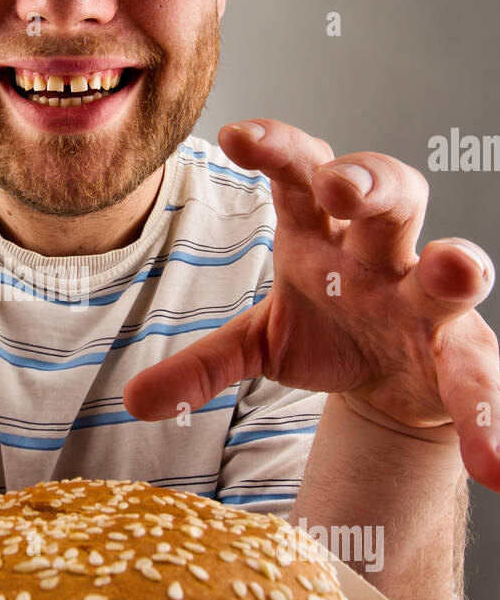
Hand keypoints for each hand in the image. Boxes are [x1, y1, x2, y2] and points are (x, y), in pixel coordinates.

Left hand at [123, 119, 499, 490]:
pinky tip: (492, 463)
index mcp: (320, 238)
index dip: (276, 149)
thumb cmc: (326, 332)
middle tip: (342, 188)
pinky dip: (489, 417)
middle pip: (388, 195)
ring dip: (453, 264)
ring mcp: (424, 304)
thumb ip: (202, 364)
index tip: (235, 136)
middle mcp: (378, 257)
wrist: (389, 381)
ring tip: (455, 268)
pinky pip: (478, 380)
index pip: (299, 176)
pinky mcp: (459, 356)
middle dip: (369, 182)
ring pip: (447, 267)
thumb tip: (135, 400)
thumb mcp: (258, 343)